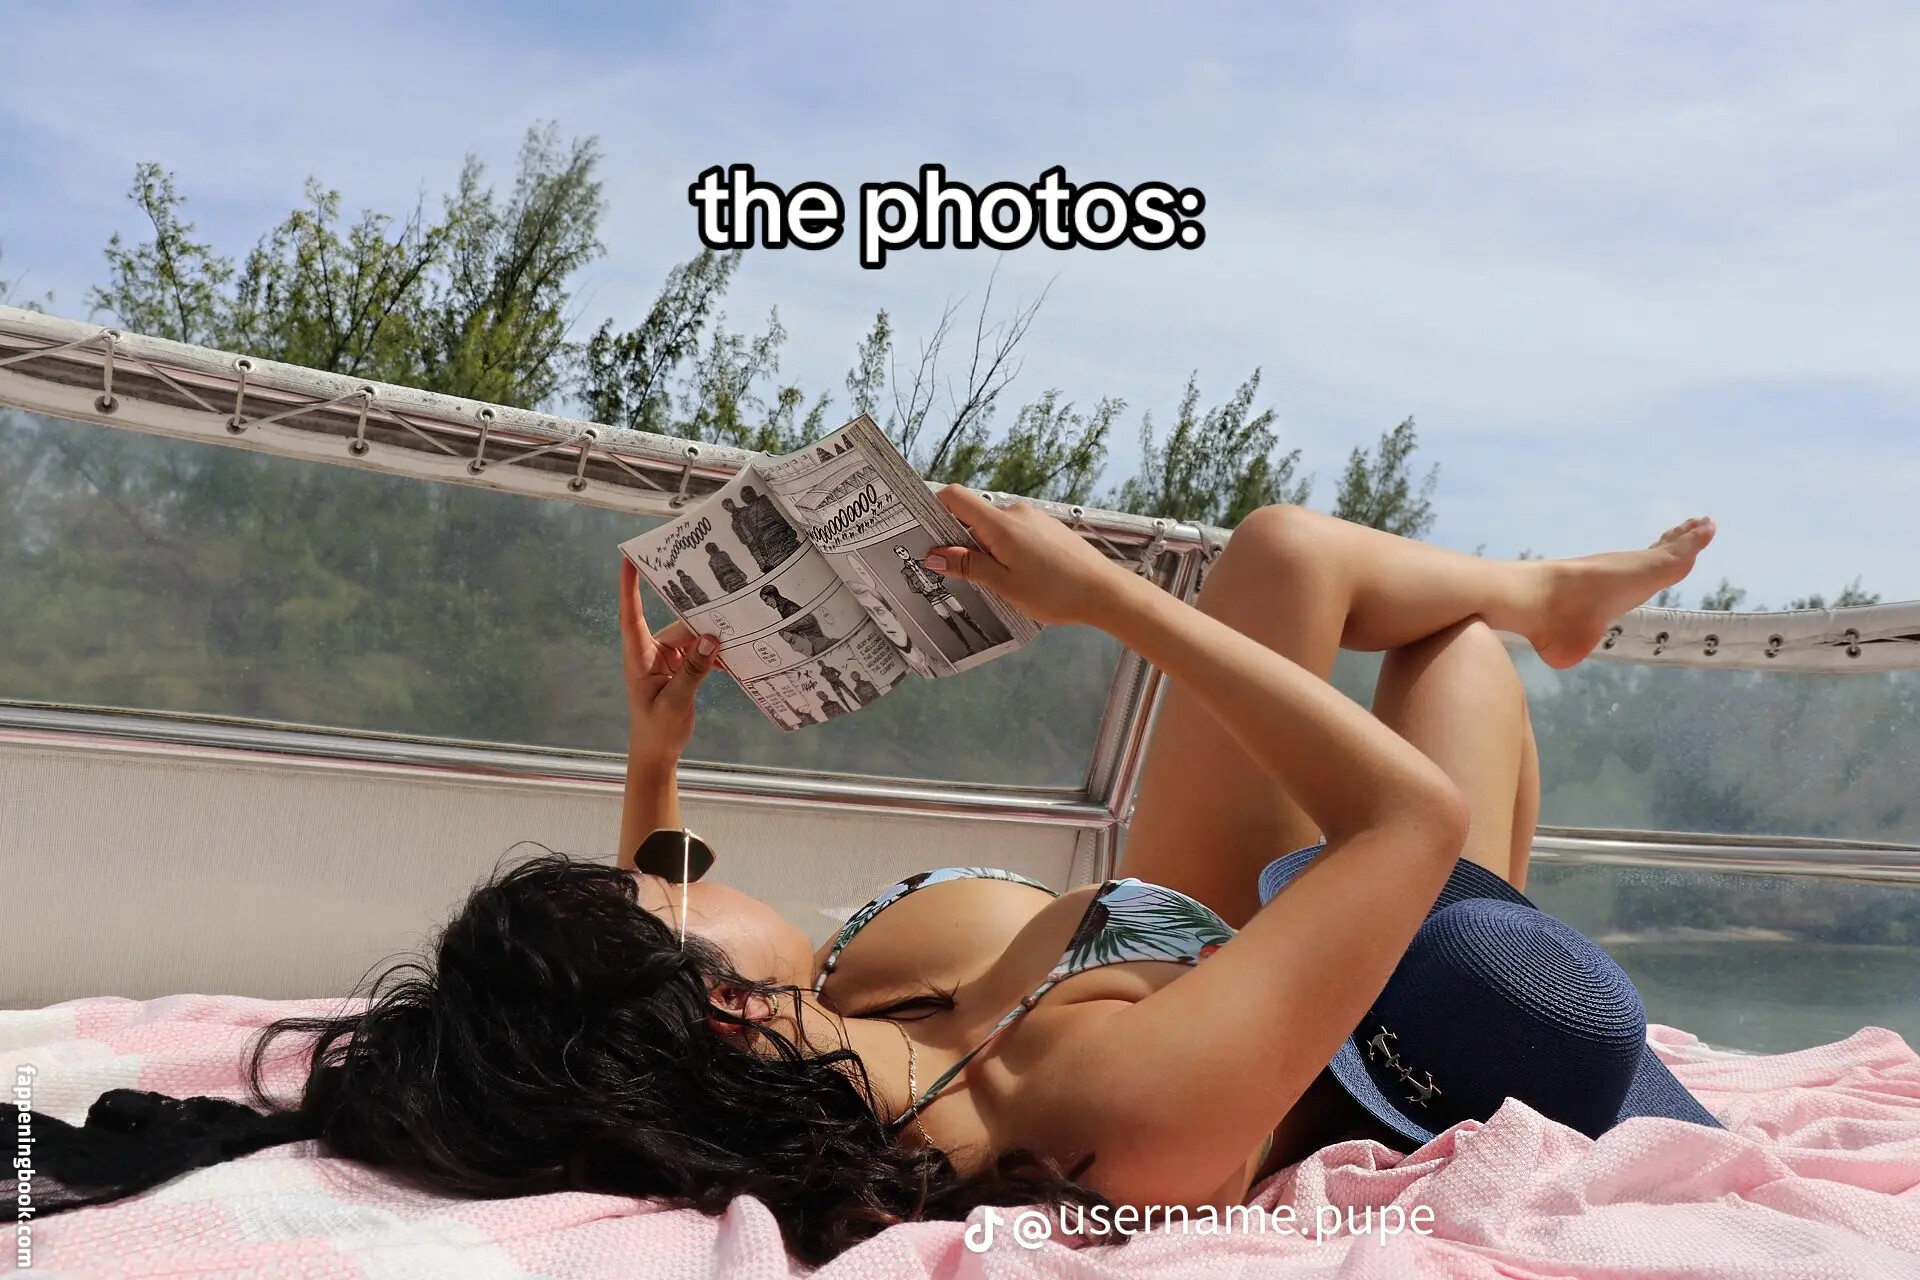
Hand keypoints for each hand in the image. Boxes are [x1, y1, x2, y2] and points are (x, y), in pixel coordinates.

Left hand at [620, 557, 719, 764]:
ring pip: (692, 638)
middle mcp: (651, 653)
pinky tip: (733, 657)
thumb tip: (711, 638)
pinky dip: (714, 655)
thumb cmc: (657, 730)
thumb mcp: (675, 701)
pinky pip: (699, 653)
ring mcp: (666, 661)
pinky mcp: (680, 670)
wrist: (657, 753)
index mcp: (639, 657)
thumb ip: (693, 670)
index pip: (631, 615)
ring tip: (738, 634)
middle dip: (700, 619)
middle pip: (677, 626)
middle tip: (727, 604)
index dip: (629, 586)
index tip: (630, 558)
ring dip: (711, 640)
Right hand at [925, 486, 1135, 627]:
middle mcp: (1015, 513)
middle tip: (953, 572)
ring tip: (989, 581)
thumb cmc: (1057, 591)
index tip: (922, 532)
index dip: (933, 508)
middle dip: (958, 540)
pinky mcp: (1046, 528)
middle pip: (972, 515)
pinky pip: (1012, 533)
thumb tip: (932, 555)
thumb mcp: (1004, 584)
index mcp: (1001, 523)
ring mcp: (1033, 519)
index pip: (954, 497)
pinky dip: (1004, 550)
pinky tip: (1014, 576)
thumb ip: (968, 566)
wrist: (1105, 592)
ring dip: (983, 549)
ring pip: (993, 527)